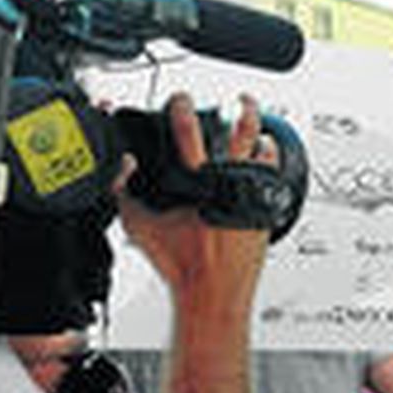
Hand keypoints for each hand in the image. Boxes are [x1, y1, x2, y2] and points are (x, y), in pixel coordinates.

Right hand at [119, 93, 274, 311]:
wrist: (211, 293)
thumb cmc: (180, 264)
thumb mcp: (140, 226)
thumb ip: (124, 193)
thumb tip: (120, 166)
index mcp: (198, 183)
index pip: (188, 131)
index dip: (182, 108)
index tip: (181, 99)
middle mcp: (230, 185)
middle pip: (242, 132)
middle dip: (240, 108)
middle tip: (238, 99)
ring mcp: (252, 196)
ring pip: (264, 153)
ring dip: (259, 136)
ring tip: (256, 125)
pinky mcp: (266, 210)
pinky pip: (272, 177)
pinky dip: (267, 163)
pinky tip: (264, 155)